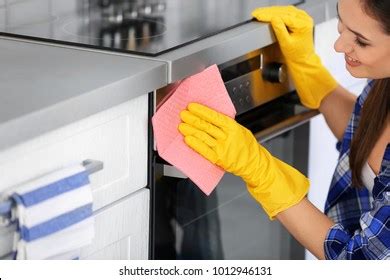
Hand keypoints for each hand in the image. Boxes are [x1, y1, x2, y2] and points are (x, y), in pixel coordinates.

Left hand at [179, 103, 308, 218]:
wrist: (254, 163)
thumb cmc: (247, 147)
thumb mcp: (240, 130)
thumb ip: (226, 125)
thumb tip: (211, 117)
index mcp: (233, 127)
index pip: (214, 116)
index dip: (202, 111)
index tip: (192, 107)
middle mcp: (227, 137)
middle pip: (206, 126)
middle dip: (193, 119)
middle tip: (183, 115)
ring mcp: (222, 148)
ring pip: (203, 137)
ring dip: (191, 130)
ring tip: (182, 125)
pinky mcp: (218, 158)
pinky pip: (204, 150)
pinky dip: (195, 144)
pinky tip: (188, 139)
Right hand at [252, 6, 337, 108]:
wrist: (303, 60)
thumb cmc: (297, 55)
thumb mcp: (286, 43)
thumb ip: (280, 30)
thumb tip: (273, 19)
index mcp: (303, 24)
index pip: (283, 16)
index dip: (269, 15)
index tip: (259, 15)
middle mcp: (305, 19)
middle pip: (284, 11)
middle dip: (269, 12)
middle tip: (257, 13)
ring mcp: (303, 18)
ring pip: (285, 10)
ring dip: (272, 11)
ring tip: (261, 13)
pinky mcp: (300, 19)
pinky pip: (288, 12)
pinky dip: (278, 12)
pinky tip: (271, 13)